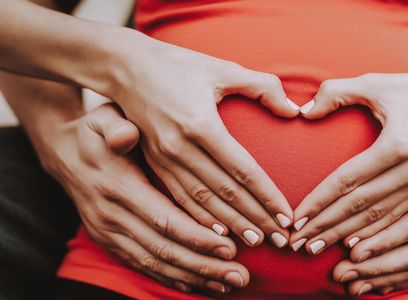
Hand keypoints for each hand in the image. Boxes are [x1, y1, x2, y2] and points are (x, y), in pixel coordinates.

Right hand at [39, 104, 248, 293]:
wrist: (64, 153)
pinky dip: (170, 278)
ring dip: (193, 276)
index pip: (163, 219)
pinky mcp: (110, 242)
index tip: (229, 247)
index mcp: (119, 187)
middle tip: (240, 276)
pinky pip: (143, 265)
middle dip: (204, 265)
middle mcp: (112, 216)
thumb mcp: (103, 119)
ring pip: (155, 263)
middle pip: (164, 249)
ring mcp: (109, 233)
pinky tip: (197, 285)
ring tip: (228, 285)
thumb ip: (117, 127)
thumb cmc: (96, 132)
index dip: (197, 236)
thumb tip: (126, 135)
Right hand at [113, 41, 298, 247]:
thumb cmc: (178, 65)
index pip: (243, 171)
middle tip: (280, 240)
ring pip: (202, 202)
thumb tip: (293, 110)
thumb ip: (262, 86)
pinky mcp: (153, 163)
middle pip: (225, 193)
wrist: (124, 67)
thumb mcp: (222, 68)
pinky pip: (179, 198)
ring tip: (255, 243)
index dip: (267, 196)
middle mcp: (180, 147)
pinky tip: (218, 234)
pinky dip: (200, 219)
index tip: (287, 216)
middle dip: (255, 219)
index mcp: (200, 124)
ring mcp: (163, 158)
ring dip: (230, 225)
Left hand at [290, 71, 407, 252]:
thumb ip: (336, 92)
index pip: (347, 180)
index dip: (319, 202)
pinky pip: (395, 217)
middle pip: (359, 206)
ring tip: (314, 248)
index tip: (296, 218)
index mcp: (397, 144)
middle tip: (296, 243)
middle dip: (325, 226)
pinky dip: (371, 233)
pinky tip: (350, 245)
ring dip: (343, 235)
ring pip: (377, 218)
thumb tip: (303, 112)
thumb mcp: (375, 83)